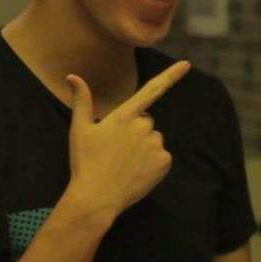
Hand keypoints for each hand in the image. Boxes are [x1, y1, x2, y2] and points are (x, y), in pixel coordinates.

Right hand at [64, 61, 190, 216]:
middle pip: (146, 121)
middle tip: (117, 149)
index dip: (171, 76)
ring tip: (124, 162)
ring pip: (153, 140)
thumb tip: (73, 76)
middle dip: (135, 130)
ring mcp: (155, 145)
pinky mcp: (164, 162)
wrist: (97, 197)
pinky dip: (152, 162)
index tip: (187, 64)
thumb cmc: (85, 162)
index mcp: (124, 116)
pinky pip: (162, 156)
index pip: (151, 90)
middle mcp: (143, 126)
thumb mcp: (79, 129)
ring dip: (144, 147)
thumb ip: (82, 100)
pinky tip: (135, 171)